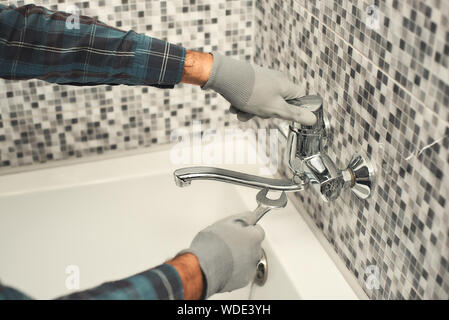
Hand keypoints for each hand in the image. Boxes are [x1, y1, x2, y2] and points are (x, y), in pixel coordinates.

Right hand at [179, 212, 264, 297]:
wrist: (204, 267)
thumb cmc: (213, 244)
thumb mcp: (227, 222)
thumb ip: (243, 218)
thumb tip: (251, 217)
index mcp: (254, 237)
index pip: (258, 230)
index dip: (246, 229)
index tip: (238, 230)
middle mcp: (256, 254)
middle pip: (253, 246)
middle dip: (243, 244)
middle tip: (227, 242)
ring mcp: (250, 269)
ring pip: (247, 260)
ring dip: (239, 257)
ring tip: (222, 255)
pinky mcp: (242, 281)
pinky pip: (241, 273)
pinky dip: (234, 270)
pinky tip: (222, 266)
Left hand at [202, 52, 316, 123]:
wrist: (224, 77)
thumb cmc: (252, 93)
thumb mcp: (276, 109)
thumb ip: (294, 115)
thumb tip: (313, 119)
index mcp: (286, 85)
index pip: (300, 98)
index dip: (294, 110)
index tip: (285, 116)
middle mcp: (275, 80)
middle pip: (277, 103)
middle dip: (265, 113)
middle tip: (257, 113)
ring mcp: (261, 80)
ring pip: (260, 102)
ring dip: (250, 111)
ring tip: (240, 111)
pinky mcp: (248, 81)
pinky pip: (249, 97)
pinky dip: (242, 104)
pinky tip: (234, 106)